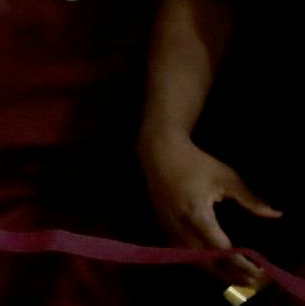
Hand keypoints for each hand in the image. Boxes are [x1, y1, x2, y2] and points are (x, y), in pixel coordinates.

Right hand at [142, 134, 279, 285]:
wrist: (159, 151)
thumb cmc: (194, 162)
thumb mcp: (225, 177)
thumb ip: (249, 198)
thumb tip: (274, 214)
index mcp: (196, 213)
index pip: (220, 248)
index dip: (240, 262)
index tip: (258, 269)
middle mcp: (180, 225)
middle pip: (205, 261)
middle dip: (229, 274)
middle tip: (252, 281)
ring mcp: (169, 227)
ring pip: (192, 260)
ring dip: (214, 271)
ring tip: (237, 278)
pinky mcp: (164, 225)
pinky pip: (182, 252)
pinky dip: (200, 263)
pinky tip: (214, 265)